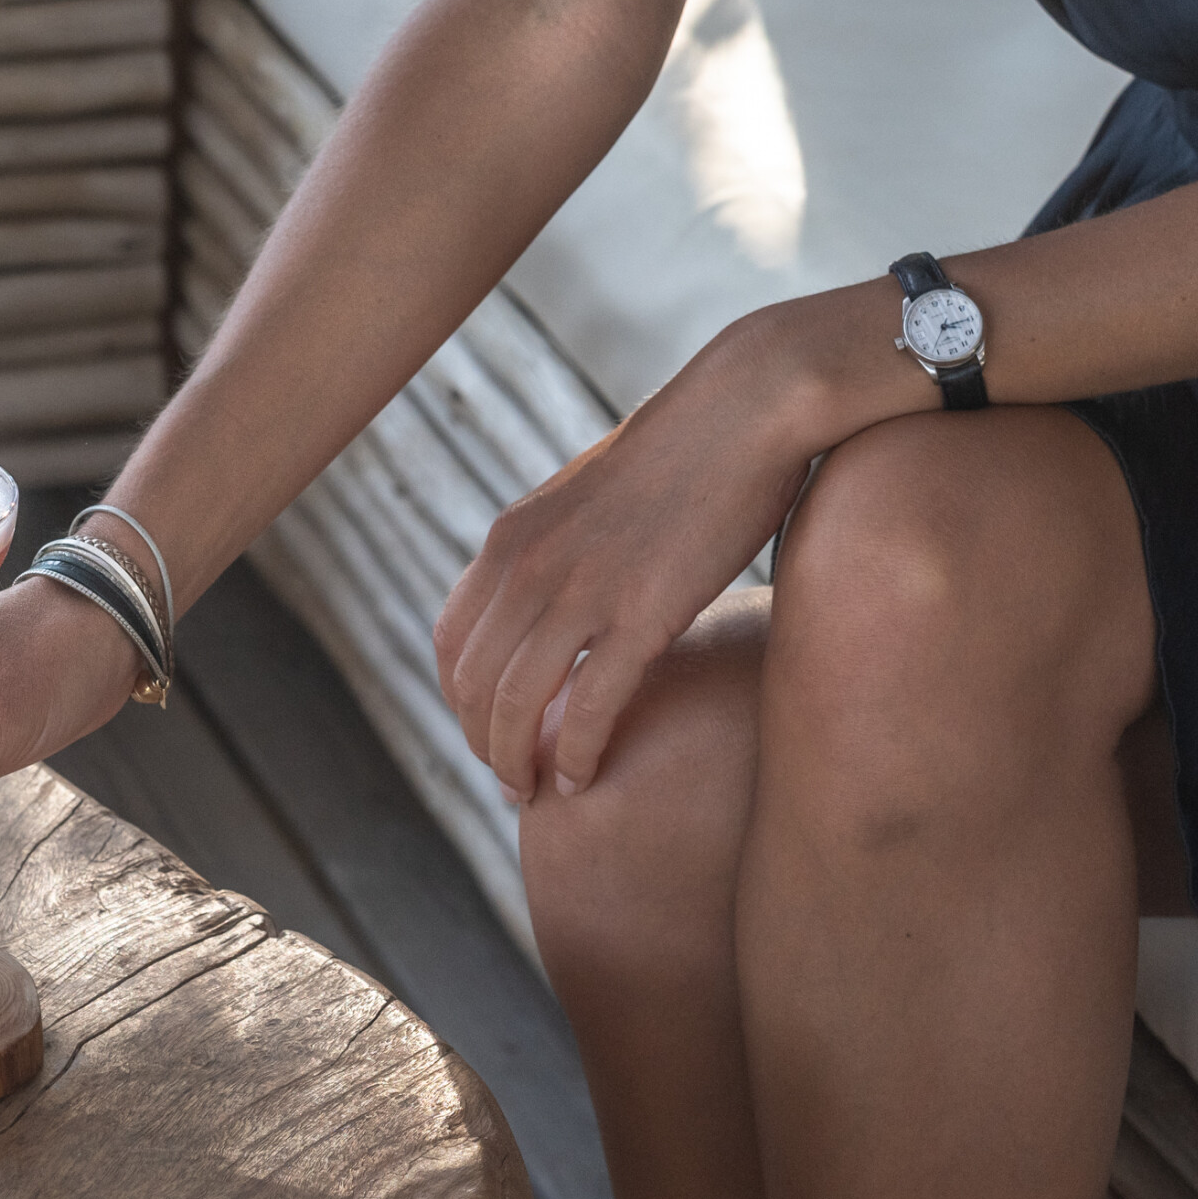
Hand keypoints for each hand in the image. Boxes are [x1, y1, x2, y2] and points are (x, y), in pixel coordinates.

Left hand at [434, 301, 880, 800]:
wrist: (747, 406)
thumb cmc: (683, 452)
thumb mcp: (587, 499)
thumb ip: (554, 550)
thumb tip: (551, 597)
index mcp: (509, 539)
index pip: (450, 642)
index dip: (460, 700)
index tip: (486, 731)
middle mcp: (528, 566)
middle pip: (473, 683)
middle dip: (483, 743)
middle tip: (510, 780)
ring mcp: (581, 589)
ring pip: (517, 704)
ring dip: (517, 761)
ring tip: (536, 792)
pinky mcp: (642, 611)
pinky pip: (589, 705)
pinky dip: (576, 752)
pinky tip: (583, 777)